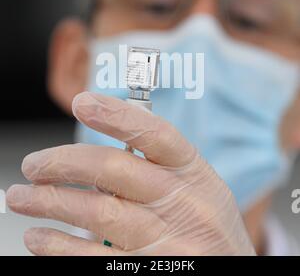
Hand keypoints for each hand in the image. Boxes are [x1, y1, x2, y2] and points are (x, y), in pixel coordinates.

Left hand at [7, 92, 254, 255]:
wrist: (230, 270)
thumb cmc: (204, 223)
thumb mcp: (196, 186)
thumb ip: (155, 166)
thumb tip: (100, 149)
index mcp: (193, 172)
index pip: (155, 134)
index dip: (117, 116)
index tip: (82, 102)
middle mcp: (182, 203)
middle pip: (114, 170)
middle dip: (64, 163)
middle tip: (33, 165)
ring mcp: (167, 241)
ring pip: (97, 212)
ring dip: (49, 202)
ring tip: (21, 196)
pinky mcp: (148, 272)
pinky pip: (94, 257)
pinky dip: (58, 246)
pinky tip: (38, 237)